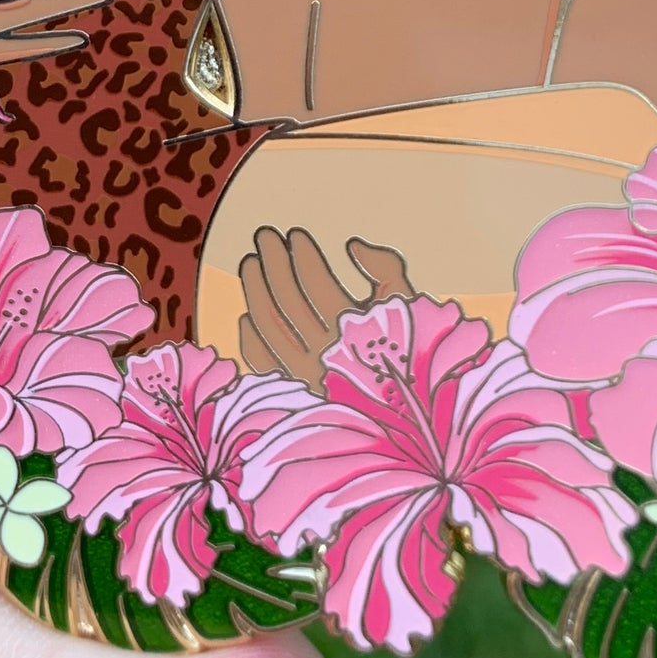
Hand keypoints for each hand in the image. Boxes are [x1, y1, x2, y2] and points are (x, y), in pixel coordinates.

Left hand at [237, 228, 413, 390]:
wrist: (408, 421)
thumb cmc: (408, 355)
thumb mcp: (409, 308)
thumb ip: (387, 269)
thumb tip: (353, 245)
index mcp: (356, 331)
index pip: (316, 284)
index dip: (302, 256)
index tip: (295, 236)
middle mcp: (327, 355)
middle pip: (286, 301)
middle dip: (273, 262)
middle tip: (265, 237)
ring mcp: (305, 377)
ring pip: (267, 327)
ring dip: (254, 291)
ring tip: (250, 264)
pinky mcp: (295, 395)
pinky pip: (261, 364)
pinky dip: (250, 338)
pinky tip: (247, 315)